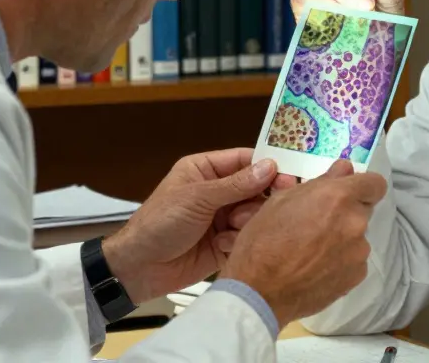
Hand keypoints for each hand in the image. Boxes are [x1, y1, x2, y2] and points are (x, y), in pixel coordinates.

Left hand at [102, 149, 295, 303]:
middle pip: (256, 188)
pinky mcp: (227, 243)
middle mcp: (218, 191)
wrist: (140, 269)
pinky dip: (239, 241)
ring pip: (255, 213)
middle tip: (265, 209)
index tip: (288, 177)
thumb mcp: (196, 198)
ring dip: (247, 222)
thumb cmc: (160, 223)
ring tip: (231, 229)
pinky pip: (248, 236)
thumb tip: (270, 166)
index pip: (245, 160)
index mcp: (206, 169)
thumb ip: (235, 184)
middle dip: (258, 199)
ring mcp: (223, 217)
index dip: (268, 167)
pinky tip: (222, 247)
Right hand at [219, 159, 387, 328]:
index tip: (347, 192)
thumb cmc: (263, 241)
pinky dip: (340, 261)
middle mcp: (356, 222)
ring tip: (312, 251)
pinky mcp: (357, 277)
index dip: (362, 186)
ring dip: (342, 238)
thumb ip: (320, 182)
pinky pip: (354, 260)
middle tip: (318, 224)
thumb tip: (344, 169)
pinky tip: (316, 268)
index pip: (375, 184)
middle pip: (363, 210)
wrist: (259, 293)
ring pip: (357, 237)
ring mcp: (359, 252)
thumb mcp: (281, 201)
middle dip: (345, 213)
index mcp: (338, 197)